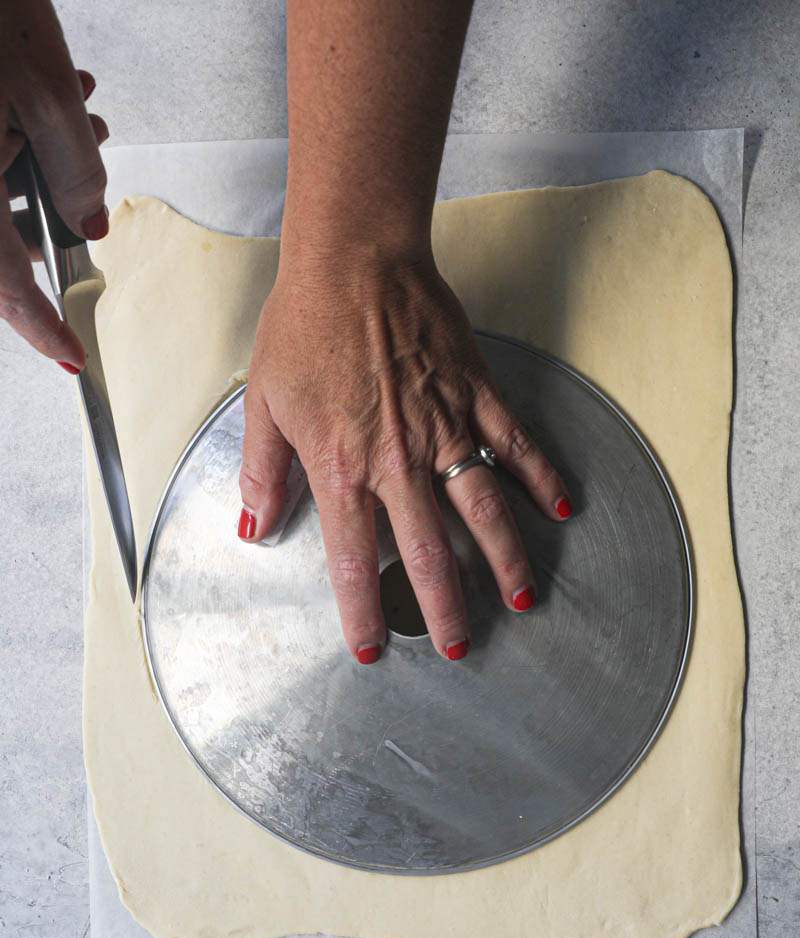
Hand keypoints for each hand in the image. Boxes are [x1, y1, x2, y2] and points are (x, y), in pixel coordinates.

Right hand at [1, 0, 109, 370]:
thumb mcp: (46, 92)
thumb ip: (78, 172)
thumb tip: (89, 219)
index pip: (4, 286)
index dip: (42, 329)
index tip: (71, 356)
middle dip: (50, 221)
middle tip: (82, 198)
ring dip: (37, 170)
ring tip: (75, 116)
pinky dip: (11, 143)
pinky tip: (45, 101)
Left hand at [239, 246, 571, 662]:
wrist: (354, 258)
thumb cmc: (304, 326)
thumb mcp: (264, 403)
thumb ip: (262, 473)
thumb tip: (254, 526)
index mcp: (342, 467)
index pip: (354, 560)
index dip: (363, 612)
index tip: (371, 648)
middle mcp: (399, 459)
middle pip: (430, 553)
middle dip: (444, 609)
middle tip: (457, 647)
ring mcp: (445, 428)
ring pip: (484, 511)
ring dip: (505, 563)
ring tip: (520, 601)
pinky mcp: (476, 394)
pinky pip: (516, 446)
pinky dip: (541, 478)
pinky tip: (560, 508)